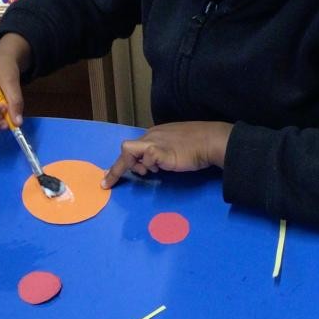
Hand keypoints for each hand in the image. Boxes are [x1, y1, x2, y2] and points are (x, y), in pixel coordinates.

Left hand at [102, 121, 232, 187]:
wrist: (210, 141)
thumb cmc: (198, 146)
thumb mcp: (174, 149)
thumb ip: (162, 155)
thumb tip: (153, 166)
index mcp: (155, 135)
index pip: (134, 147)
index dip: (122, 162)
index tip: (110, 176)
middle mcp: (151, 136)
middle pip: (126, 149)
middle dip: (115, 169)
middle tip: (107, 183)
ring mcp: (154, 142)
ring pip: (128, 150)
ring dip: (132, 165)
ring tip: (147, 172)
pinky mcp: (159, 151)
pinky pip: (146, 159)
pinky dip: (149, 166)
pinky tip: (159, 169)